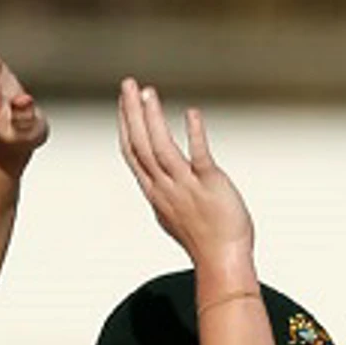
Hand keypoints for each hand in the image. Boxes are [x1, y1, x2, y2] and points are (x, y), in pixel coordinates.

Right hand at [116, 79, 253, 267]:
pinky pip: (198, 155)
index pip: (133, 153)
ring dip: (152, 117)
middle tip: (127, 84)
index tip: (123, 102)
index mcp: (155, 193)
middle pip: (140, 144)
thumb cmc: (205, 239)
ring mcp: (185, 186)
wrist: (223, 260)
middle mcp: (165, 188)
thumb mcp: (174, 215)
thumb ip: (165, 194)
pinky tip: (191, 113)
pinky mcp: (209, 184)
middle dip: (131, 112)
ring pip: (160, 147)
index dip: (126, 125)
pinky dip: (193, 133)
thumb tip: (158, 184)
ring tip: (148, 92)